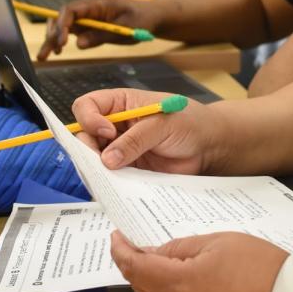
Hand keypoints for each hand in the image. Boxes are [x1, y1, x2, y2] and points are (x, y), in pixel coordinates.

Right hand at [36, 0, 159, 59]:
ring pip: (61, 24)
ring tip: (43, 57)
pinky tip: (56, 52)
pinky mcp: (87, 24)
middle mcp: (87, 8)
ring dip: (51, 39)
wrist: (150, 17)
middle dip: (52, 34)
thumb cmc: (141, 20)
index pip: (71, 10)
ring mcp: (86, 16)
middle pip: (61, 17)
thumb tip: (78, 44)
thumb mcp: (126, 29)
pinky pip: (68, 30)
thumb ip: (102, 35)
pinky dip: (59, 41)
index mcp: (97, 4)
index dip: (62, 25)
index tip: (61, 42)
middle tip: (48, 54)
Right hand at [72, 88, 216, 172]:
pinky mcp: (127, 170)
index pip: (88, 106)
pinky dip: (109, 183)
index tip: (106, 132)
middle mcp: (115, 126)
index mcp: (121, 104)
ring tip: (110, 175)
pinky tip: (117, 187)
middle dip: (88, 148)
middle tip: (102, 161)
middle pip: (84, 135)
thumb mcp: (163, 124)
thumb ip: (136, 139)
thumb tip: (108, 159)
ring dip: (97, 168)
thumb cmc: (188, 123)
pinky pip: (109, 178)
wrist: (208, 147)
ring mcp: (119, 149)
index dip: (89, 118)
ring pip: (93, 159)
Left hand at [111, 231, 287, 291]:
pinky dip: (158, 290)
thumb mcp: (215, 243)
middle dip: (128, 263)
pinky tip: (164, 276)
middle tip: (127, 244)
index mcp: (179, 283)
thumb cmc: (257, 266)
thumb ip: (179, 248)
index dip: (120, 250)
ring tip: (144, 257)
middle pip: (138, 285)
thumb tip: (152, 251)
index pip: (135, 266)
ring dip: (142, 278)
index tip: (116, 237)